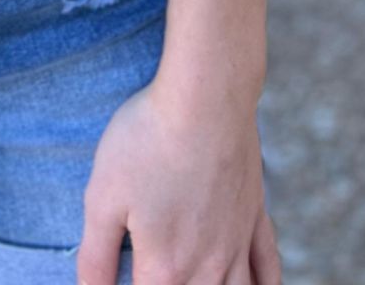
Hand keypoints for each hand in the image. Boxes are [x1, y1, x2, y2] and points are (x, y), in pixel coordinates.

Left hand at [76, 79, 280, 284]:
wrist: (205, 97)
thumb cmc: (148, 142)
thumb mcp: (103, 198)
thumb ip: (96, 258)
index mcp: (166, 269)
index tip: (123, 278)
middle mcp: (207, 269)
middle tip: (159, 272)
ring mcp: (236, 244)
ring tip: (194, 281)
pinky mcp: (256, 217)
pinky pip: (269, 270)